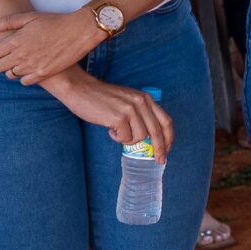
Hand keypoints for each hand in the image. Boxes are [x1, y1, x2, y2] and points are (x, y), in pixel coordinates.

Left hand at [0, 7, 104, 87]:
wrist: (79, 31)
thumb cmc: (55, 21)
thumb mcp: (30, 17)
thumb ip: (7, 22)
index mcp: (15, 41)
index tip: (1, 50)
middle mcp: (21, 55)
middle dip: (1, 62)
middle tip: (11, 57)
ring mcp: (32, 66)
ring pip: (10, 75)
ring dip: (13, 70)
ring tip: (22, 62)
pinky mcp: (44, 73)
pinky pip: (25, 82)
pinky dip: (25, 77)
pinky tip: (32, 69)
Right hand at [45, 69, 173, 159]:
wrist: (81, 89)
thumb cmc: (103, 98)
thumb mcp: (129, 100)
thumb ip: (141, 113)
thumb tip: (150, 137)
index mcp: (146, 99)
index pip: (165, 121)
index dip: (169, 138)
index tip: (167, 150)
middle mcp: (141, 103)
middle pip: (157, 132)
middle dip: (159, 149)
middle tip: (159, 160)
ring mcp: (130, 110)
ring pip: (140, 137)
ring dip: (129, 140)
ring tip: (117, 131)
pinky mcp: (118, 118)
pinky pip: (124, 138)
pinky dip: (117, 138)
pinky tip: (110, 129)